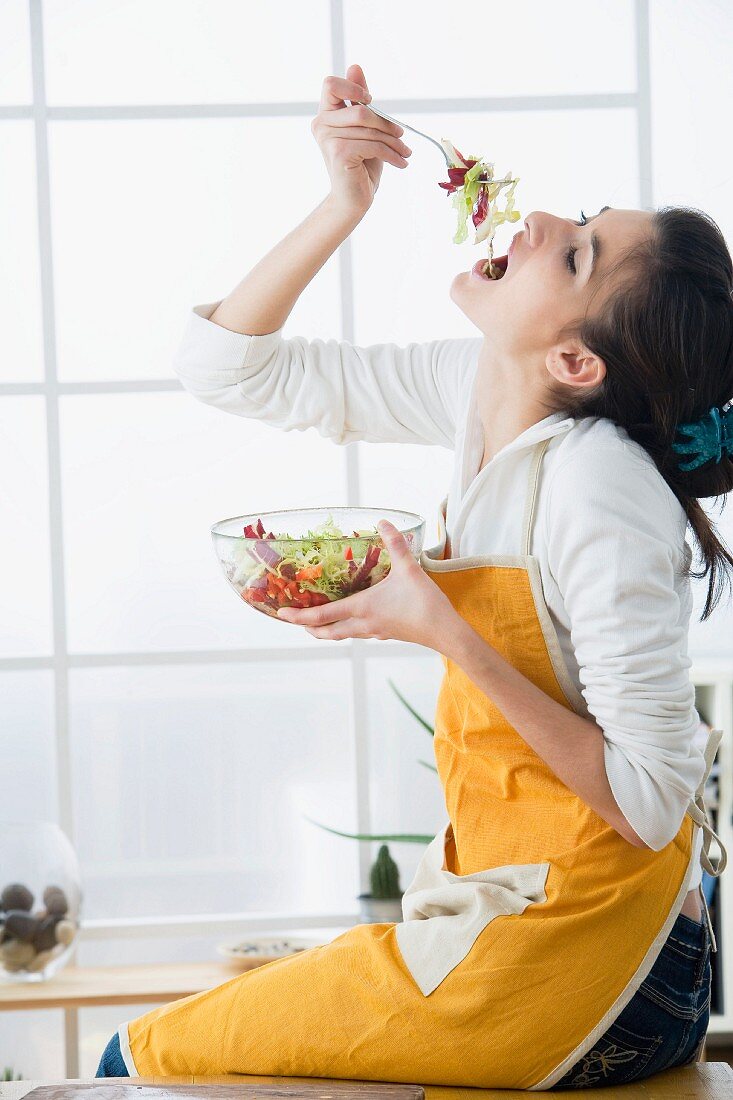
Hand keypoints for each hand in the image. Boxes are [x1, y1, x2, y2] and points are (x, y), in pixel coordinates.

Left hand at [276, 519, 457, 648]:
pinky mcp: (385, 634)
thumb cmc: (424, 603)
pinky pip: (357, 632)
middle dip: (307, 628)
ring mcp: (374, 631)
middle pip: (326, 632)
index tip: (281, 615)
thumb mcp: (409, 569)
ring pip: (341, 634)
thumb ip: (395, 544)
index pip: (322, 616)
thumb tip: (383, 522)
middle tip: (294, 620)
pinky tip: (352, 618)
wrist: (445, 632)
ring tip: (316, 621)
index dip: (298, 617)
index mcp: (362, 608)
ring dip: (325, 630)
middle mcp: (362, 623)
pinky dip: (345, 628)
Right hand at [311, 62, 411, 214]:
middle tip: (402, 136)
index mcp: (325, 114)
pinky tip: (401, 162)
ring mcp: (327, 139)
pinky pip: (373, 145)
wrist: (354, 199)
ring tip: (404, 152)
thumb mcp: (364, 128)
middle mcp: (321, 124)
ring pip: (370, 129)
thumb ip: (359, 100)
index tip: (370, 101)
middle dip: (387, 124)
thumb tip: (355, 66)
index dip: (353, 88)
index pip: (331, 84)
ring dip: (394, 142)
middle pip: (361, 111)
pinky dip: (392, 154)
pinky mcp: (338, 153)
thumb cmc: (361, 164)